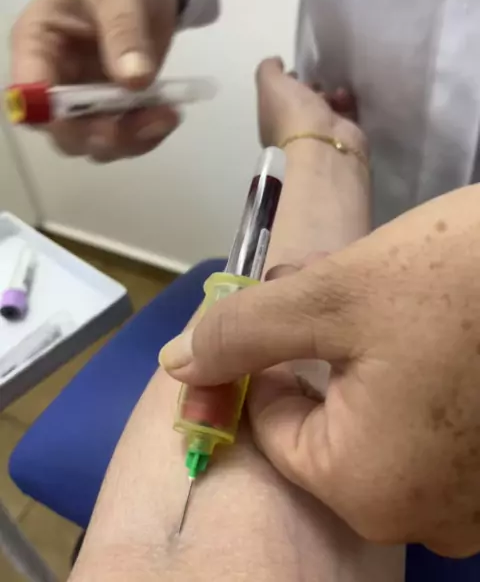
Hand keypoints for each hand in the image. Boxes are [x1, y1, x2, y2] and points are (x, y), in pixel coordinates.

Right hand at [11, 0, 179, 161]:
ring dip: (131, 140)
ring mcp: (85, 100)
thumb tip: (134, 81)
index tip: (93, 120)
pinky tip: (168, 115)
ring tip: (167, 115)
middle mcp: (55, 81)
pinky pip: (124, 138)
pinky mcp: (114, 109)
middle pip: (64, 132)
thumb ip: (124, 33)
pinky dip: (147, 136)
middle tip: (147, 121)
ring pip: (96, 144)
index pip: (29, 94)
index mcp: (37, 46)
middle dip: (103, 136)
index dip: (53, 116)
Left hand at [160, 185, 479, 556]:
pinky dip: (408, 375)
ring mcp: (473, 494)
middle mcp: (426, 514)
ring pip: (378, 421)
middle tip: (329, 288)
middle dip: (315, 353)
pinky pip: (428, 426)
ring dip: (360, 356)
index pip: (276, 431)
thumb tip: (176, 364)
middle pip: (329, 425)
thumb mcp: (329, 296)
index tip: (285, 303)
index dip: (268, 361)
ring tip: (376, 295)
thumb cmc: (449, 279)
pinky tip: (418, 323)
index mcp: (370, 486)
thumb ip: (240, 333)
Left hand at [257, 57, 358, 146]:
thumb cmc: (292, 115)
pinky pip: (346, 114)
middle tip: (317, 81)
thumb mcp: (270, 84)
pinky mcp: (343, 137)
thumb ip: (268, 70)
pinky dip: (347, 102)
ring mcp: (320, 137)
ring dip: (330, 93)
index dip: (286, 84)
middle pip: (303, 104)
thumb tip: (276, 63)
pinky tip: (345, 98)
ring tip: (334, 90)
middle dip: (310, 89)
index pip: (279, 100)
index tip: (296, 72)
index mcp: (273, 122)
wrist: (324, 145)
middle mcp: (295, 132)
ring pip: (325, 108)